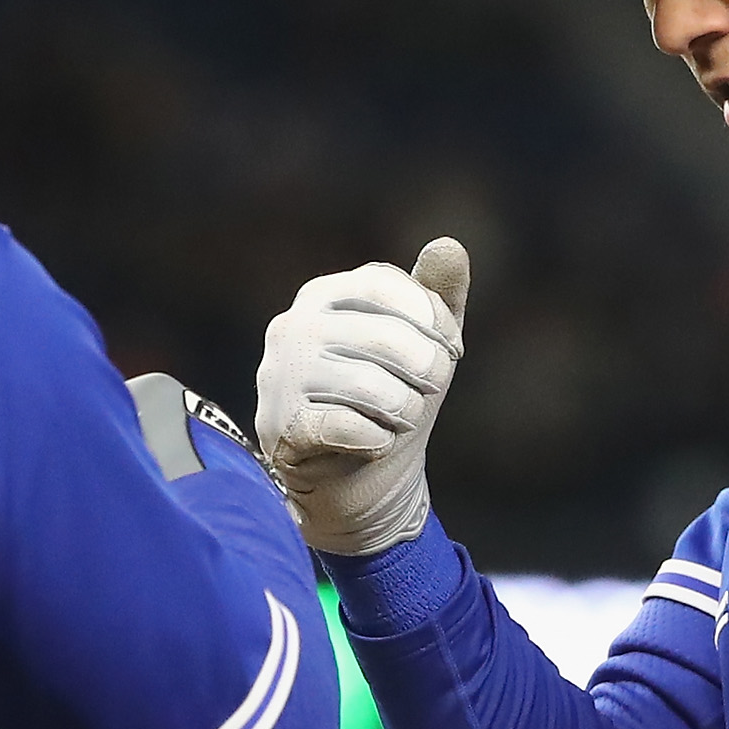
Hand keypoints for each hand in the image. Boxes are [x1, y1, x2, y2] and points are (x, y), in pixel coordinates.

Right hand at [254, 239, 469, 557]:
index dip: (432, 322)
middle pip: (386, 338)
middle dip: (426, 373)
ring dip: (405, 412)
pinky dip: (377, 442)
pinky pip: (348, 427)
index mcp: (324, 295)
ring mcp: (278, 378)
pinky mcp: (279, 427)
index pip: (387, 286)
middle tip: (426, 395)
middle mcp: (292, 327)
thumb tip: (448, 245)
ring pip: (371, 387)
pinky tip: (373, 445)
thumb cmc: (390, 403)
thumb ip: (437, 295)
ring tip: (400, 421)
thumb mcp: (424, 345)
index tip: (450, 352)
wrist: (358, 484)